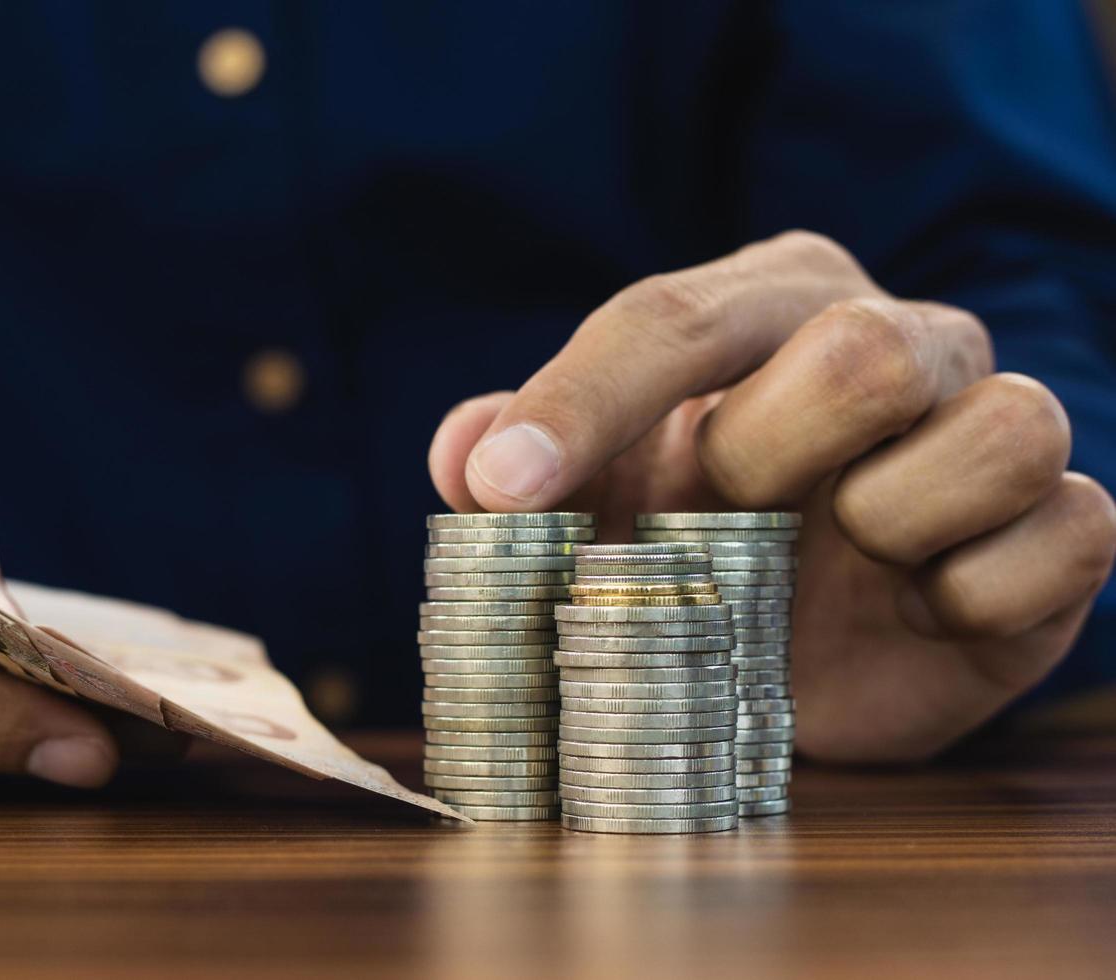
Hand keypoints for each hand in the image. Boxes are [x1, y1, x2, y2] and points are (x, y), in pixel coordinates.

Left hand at [429, 231, 1115, 761]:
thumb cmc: (695, 540)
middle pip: (860, 352)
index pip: (670, 317)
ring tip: (839, 562)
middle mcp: (904, 339)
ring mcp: (995, 427)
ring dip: (892, 524)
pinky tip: (921, 609)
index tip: (504, 492)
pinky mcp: (1061, 529)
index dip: (581, 404)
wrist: (813, 644)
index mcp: (773, 303)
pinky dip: (979, 592)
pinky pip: (1072, 533)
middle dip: (765, 460)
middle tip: (721, 523)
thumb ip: (516, 461)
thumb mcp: (593, 498)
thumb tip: (466, 457)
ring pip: (1006, 429)